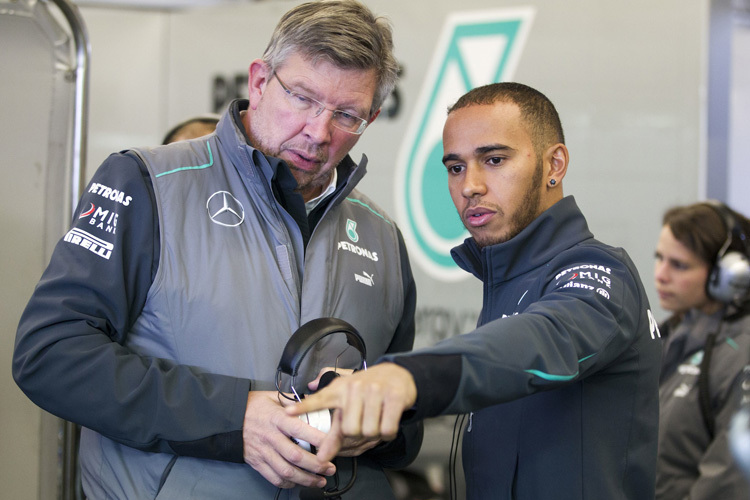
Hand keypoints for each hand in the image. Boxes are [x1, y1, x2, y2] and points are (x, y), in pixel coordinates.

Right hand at [242, 391, 334, 488]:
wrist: (228, 417)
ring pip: (287, 471)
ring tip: (320, 480)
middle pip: (296, 456)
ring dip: (306, 479)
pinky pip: (274, 478)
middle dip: (317, 465)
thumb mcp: (272, 397)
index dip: (317, 438)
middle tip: (330, 467)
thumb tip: (311, 400)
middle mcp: (271, 437)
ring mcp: (263, 452)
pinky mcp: (257, 462)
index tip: (331, 443)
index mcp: (276, 419)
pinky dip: (288, 483)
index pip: (299, 430)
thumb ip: (292, 400)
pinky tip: (299, 482)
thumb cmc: (252, 406)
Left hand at [286, 363, 417, 461]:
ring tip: (376, 421)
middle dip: (357, 435)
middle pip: (349, 430)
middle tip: (363, 425)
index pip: (319, 399)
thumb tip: (313, 411)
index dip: (304, 407)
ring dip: (374, 434)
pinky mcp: (394, 397)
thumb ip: (329, 407)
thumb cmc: (369, 387)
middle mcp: (355, 388)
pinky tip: (387, 422)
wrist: (398, 375)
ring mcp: (375, 391)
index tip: (288, 413)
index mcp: (340, 388)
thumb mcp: (347, 391)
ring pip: (368, 431)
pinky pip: (387, 429)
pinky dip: (388, 433)